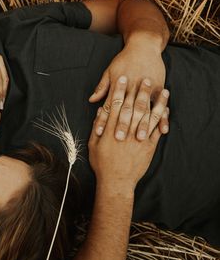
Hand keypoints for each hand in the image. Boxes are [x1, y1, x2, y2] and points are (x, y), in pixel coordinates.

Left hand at [89, 40, 167, 139]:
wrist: (144, 46)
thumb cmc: (124, 60)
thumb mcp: (110, 72)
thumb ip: (102, 87)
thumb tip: (91, 100)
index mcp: (118, 86)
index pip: (108, 106)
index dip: (103, 120)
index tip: (100, 133)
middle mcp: (131, 88)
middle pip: (125, 110)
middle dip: (122, 125)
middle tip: (119, 140)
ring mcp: (146, 89)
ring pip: (143, 110)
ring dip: (142, 125)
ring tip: (139, 139)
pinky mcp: (159, 87)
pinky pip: (161, 106)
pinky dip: (162, 118)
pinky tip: (163, 130)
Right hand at [89, 76, 166, 192]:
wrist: (116, 181)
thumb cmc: (102, 164)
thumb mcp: (93, 145)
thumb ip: (97, 127)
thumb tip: (100, 112)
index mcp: (110, 129)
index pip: (114, 105)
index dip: (118, 90)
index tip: (121, 78)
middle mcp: (125, 131)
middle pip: (133, 107)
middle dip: (139, 91)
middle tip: (144, 78)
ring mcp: (138, 138)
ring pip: (149, 116)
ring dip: (157, 102)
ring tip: (163, 90)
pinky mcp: (149, 146)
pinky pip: (157, 129)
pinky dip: (163, 118)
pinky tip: (167, 108)